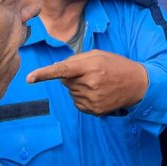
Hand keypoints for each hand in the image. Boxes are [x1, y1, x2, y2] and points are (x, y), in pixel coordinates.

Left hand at [27, 49, 148, 115]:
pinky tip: (97, 92)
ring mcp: (92, 100)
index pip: (63, 70)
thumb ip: (76, 60)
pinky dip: (82, 97)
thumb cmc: (116, 65)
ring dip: (78, 87)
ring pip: (71, 92)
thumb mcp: (99, 55)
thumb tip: (57, 70)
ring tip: (98, 82)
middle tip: (92, 72)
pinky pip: (77, 103)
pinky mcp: (94, 111)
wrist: (137, 84)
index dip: (45, 74)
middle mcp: (90, 85)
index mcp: (91, 67)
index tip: (29, 78)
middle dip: (73, 76)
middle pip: (66, 81)